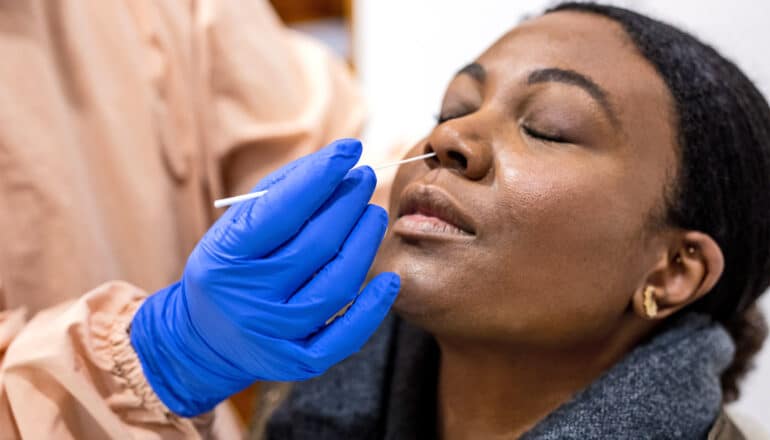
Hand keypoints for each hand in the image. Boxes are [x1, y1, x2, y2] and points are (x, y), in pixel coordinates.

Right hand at [130, 139, 399, 416]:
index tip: (350, 150)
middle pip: (316, 245)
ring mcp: (275, 334)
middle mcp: (248, 299)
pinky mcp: (297, 361)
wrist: (206, 338)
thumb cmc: (231, 267)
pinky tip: (390, 278)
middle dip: (348, 204)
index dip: (320, 177)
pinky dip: (373, 308)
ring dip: (364, 243)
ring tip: (373, 215)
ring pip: (337, 285)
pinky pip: (346, 336)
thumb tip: (336, 164)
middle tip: (364, 179)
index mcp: (225, 259)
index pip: (281, 212)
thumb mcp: (235, 228)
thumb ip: (281, 194)